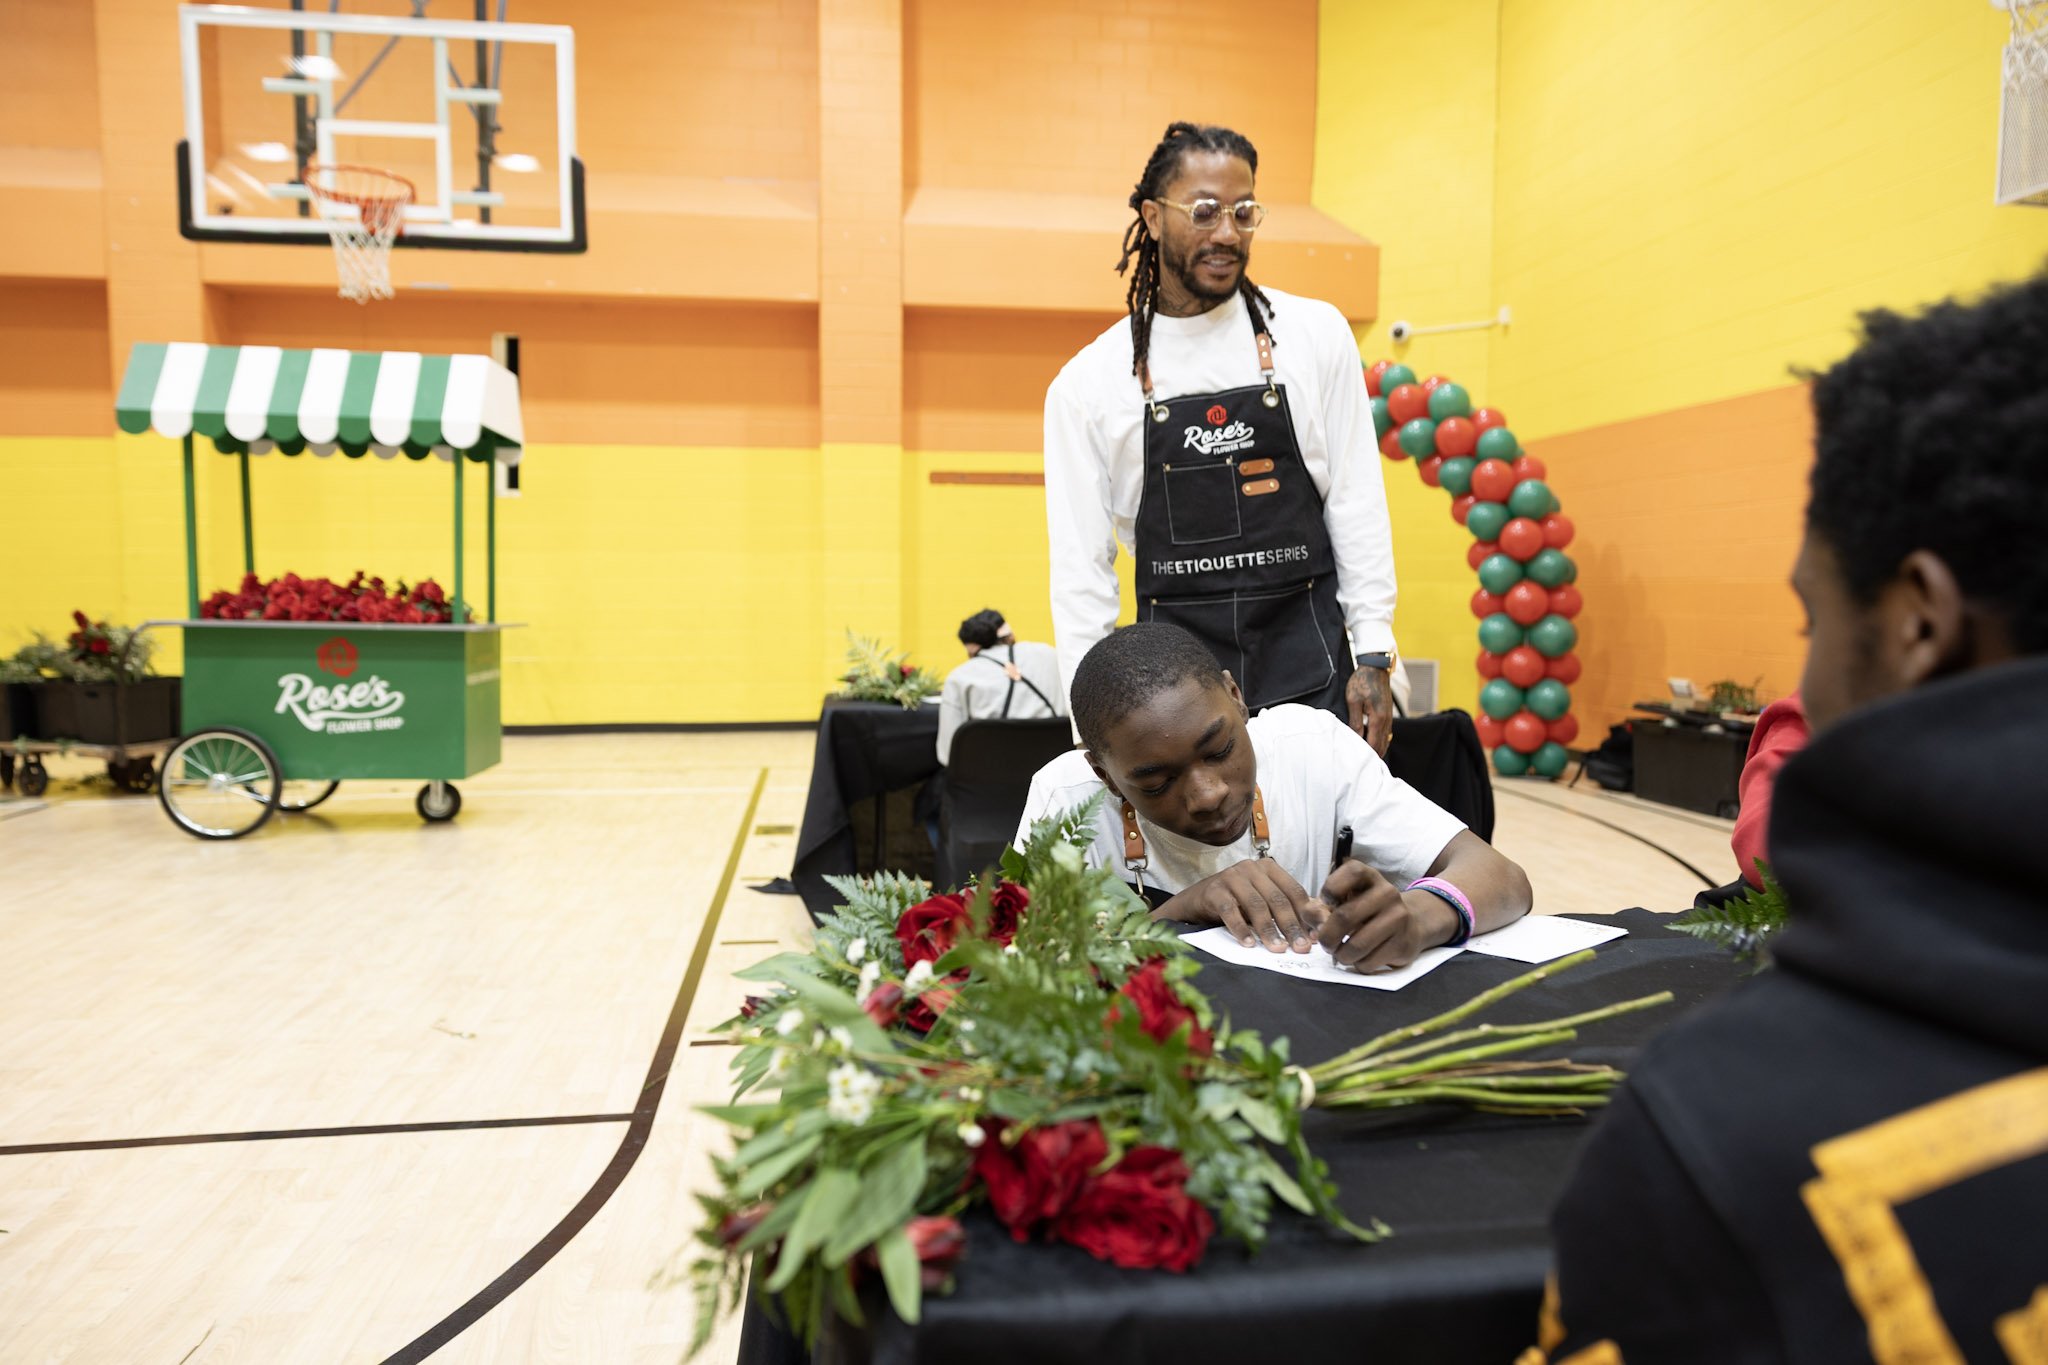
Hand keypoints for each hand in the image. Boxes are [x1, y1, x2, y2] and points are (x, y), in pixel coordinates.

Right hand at [1153, 859, 1318, 952]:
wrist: (1196, 901)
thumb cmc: (1237, 902)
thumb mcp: (1264, 901)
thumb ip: (1287, 909)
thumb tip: (1317, 926)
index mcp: (1268, 868)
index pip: (1294, 891)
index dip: (1306, 915)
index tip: (1316, 937)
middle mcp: (1250, 868)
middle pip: (1277, 899)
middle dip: (1291, 925)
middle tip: (1300, 947)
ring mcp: (1231, 877)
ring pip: (1256, 905)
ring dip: (1268, 930)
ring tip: (1277, 949)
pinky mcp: (1213, 890)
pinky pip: (1230, 911)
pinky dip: (1241, 929)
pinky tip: (1249, 944)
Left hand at [1314, 860, 1458, 971]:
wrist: (1410, 924)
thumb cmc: (1366, 910)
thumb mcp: (1344, 899)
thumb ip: (1320, 907)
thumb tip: (1314, 922)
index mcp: (1369, 876)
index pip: (1350, 873)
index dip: (1329, 890)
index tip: (1326, 905)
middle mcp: (1387, 892)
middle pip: (1345, 917)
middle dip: (1327, 937)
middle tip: (1326, 944)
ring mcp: (1399, 918)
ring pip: (1357, 946)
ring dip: (1341, 956)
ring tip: (1340, 954)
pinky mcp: (1404, 944)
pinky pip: (1369, 962)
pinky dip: (1358, 965)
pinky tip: (1360, 959)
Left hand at [1345, 666, 1393, 756]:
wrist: (1375, 667)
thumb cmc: (1362, 682)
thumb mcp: (1353, 701)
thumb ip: (1355, 722)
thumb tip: (1355, 739)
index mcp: (1378, 719)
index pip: (1374, 745)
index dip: (1366, 756)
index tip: (1355, 763)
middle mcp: (1387, 721)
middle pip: (1382, 746)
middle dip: (1372, 756)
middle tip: (1359, 765)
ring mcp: (1389, 718)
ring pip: (1385, 741)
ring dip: (1376, 749)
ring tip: (1363, 758)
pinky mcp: (1388, 714)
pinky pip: (1385, 733)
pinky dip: (1379, 741)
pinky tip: (1369, 743)